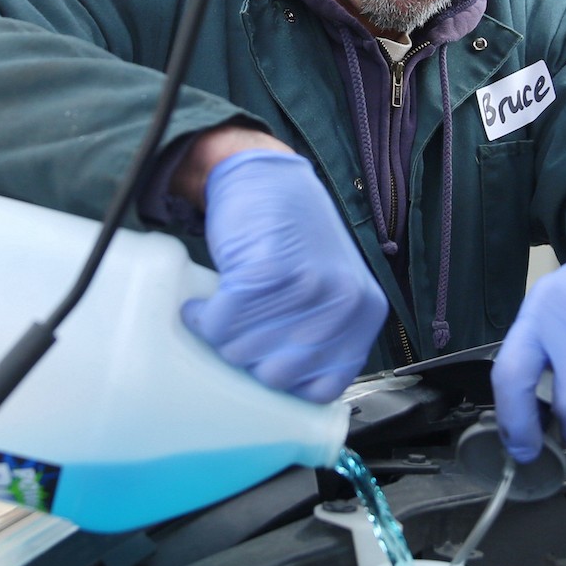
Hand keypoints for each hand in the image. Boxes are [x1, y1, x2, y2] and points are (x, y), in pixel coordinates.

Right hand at [179, 147, 387, 402]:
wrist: (264, 177)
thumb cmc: (292, 239)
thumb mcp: (326, 288)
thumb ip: (320, 336)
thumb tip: (282, 387)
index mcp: (363, 315)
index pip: (322, 388)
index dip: (283, 384)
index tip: (261, 363)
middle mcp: (342, 303)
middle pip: (276, 375)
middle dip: (245, 359)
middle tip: (236, 332)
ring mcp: (307, 287)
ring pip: (242, 352)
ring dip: (219, 337)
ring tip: (219, 312)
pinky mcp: (267, 271)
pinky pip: (220, 324)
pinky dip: (202, 317)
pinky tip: (204, 303)